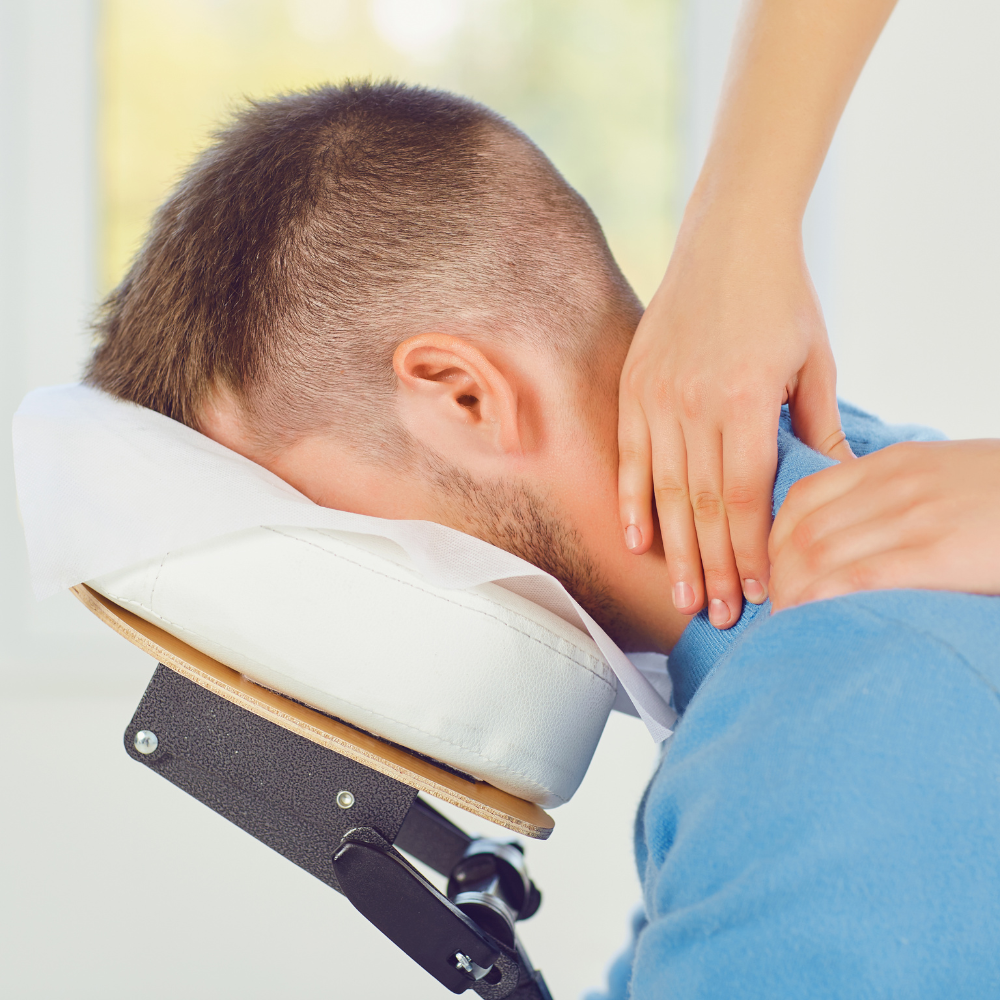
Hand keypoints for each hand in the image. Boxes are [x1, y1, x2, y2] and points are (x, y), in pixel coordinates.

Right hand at [618, 213, 851, 628]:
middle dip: (713, 566)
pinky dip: (634, 502)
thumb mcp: (815, 360)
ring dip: (675, 549)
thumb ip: (817, 428)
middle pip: (703, 504)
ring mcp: (657, 396)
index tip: (758, 592)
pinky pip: (632, 457)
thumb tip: (834, 485)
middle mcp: (694, 403)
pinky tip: (638, 541)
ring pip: (666, 490)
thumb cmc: (780, 298)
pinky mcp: (635, 388)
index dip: (750, 549)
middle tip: (717, 616)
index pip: (744, 494)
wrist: (728, 238)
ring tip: (682, 597)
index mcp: (745, 398)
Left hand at [769, 439, 999, 608]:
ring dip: (789, 594)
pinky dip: (820, 602)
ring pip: (817, 555)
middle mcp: (894, 484)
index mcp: (894, 464)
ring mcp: (915, 516)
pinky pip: (856, 577)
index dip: (773, 540)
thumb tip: (859, 532)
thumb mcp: (947, 476)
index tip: (771, 571)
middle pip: (800, 531)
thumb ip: (899, 495)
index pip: (803, 497)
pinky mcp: (938, 552)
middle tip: (770, 609)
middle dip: (774, 575)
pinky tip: (809, 623)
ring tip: (784, 624)